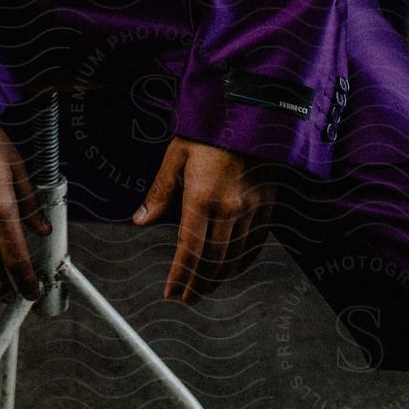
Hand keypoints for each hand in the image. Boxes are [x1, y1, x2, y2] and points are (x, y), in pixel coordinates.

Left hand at [132, 136, 275, 304]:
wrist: (250, 112)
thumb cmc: (209, 131)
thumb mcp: (176, 156)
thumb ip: (159, 192)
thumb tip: (140, 220)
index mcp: (202, 196)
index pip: (189, 250)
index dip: (180, 277)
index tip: (171, 293)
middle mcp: (229, 207)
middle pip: (212, 261)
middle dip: (197, 284)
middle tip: (186, 297)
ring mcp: (252, 208)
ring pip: (234, 257)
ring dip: (217, 278)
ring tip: (203, 288)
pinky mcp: (268, 205)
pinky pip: (256, 244)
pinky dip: (242, 263)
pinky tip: (231, 270)